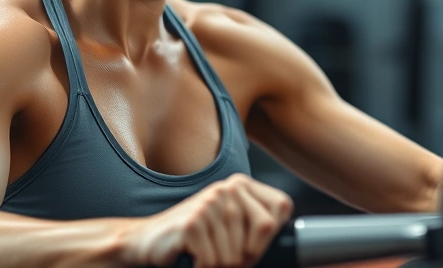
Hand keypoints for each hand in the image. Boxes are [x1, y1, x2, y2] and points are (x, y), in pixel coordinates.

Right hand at [118, 174, 292, 267]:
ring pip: (237, 254)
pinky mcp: (192, 223)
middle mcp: (227, 187)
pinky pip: (214, 261)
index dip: (269, 236)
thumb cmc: (194, 241)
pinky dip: (202, 267)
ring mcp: (209, 202)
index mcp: (241, 184)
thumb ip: (259, 229)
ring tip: (203, 254)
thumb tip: (297, 247)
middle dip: (245, 256)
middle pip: (263, 233)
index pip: (281, 208)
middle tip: (221, 256)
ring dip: (219, 265)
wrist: (145, 242)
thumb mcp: (230, 228)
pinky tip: (191, 257)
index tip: (250, 246)